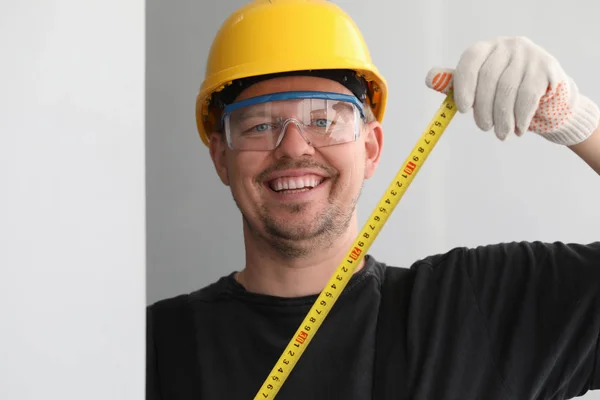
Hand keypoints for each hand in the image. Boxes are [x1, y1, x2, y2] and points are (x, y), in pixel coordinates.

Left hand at [425, 36, 599, 145]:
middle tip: (484, 128)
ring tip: (501, 134)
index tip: (461, 109)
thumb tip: (430, 78)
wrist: (544, 89)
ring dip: (502, 118)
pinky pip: (528, 97)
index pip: (470, 60)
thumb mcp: (478, 83)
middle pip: (489, 78)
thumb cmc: (502, 88)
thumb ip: (455, 82)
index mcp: (486, 49)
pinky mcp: (546, 69)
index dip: (463, 85)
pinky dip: (520, 117)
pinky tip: (517, 129)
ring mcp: (529, 55)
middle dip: (483, 109)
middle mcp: (507, 46)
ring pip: (508, 90)